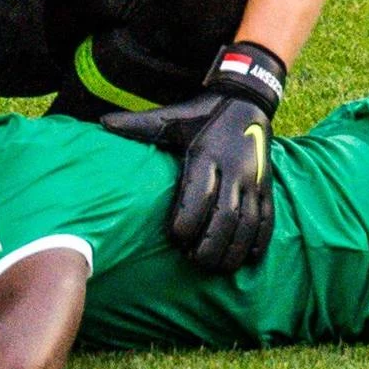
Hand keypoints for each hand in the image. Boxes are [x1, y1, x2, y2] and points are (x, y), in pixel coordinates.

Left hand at [100, 42, 282, 272]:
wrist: (247, 99)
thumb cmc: (201, 114)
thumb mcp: (172, 117)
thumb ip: (139, 125)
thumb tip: (101, 123)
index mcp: (208, 153)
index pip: (200, 193)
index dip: (188, 219)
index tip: (175, 237)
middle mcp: (235, 168)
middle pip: (226, 215)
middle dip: (210, 243)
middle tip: (192, 261)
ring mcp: (255, 179)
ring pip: (249, 223)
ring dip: (233, 249)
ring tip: (215, 268)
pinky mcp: (267, 186)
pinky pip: (267, 219)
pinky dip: (259, 242)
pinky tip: (246, 260)